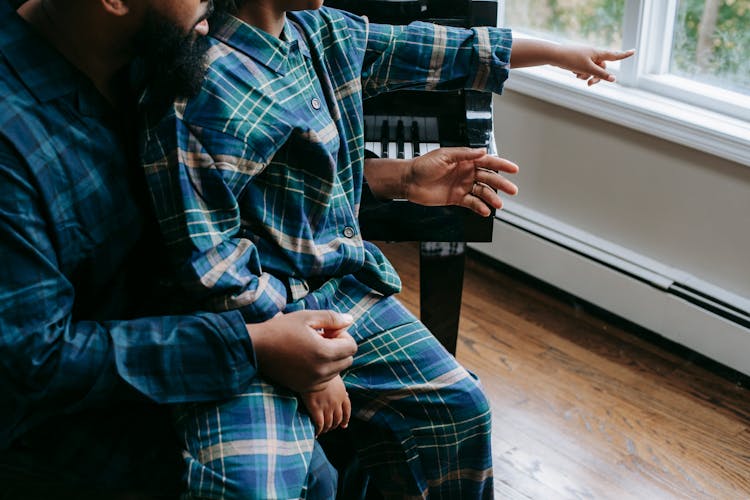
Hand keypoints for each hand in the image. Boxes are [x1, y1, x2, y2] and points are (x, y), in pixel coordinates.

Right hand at [249, 310, 356, 392]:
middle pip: (347, 360)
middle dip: (339, 348)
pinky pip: (325, 381)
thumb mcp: (307, 317)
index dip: (343, 336)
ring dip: (331, 360)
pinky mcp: (304, 388)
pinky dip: (322, 371)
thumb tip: (350, 320)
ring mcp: (313, 382)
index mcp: (324, 352)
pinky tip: (307, 360)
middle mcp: (322, 371)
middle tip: (321, 338)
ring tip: (313, 348)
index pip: (352, 347)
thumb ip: (332, 318)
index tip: (328, 331)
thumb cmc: (281, 329)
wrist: (256, 348)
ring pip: (337, 371)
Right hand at [300, 375, 350, 436]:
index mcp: (342, 394)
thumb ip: (340, 388)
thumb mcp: (335, 378)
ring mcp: (327, 406)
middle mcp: (336, 402)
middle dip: (334, 425)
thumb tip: (346, 394)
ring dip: (326, 429)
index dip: (346, 419)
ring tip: (322, 431)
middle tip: (329, 428)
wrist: (312, 370)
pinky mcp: (316, 408)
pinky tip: (316, 433)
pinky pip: (320, 424)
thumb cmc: (322, 371)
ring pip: (329, 423)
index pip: (347, 410)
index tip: (343, 425)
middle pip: (338, 419)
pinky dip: (319, 430)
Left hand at [404, 147, 518, 215]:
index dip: (501, 165)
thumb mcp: (444, 155)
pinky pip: (472, 203)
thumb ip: (464, 154)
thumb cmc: (423, 165)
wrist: (409, 181)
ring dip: (491, 197)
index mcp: (465, 160)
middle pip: (488, 178)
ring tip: (499, 204)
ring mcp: (462, 186)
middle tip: (512, 190)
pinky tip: (485, 211)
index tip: (513, 169)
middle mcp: (466, 173)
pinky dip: (479, 207)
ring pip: (482, 192)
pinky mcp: (456, 198)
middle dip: (501, 183)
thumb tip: (482, 151)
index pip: (487, 161)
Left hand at [554, 46, 634, 85]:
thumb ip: (601, 74)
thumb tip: (614, 79)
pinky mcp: (578, 61)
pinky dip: (580, 73)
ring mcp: (586, 57)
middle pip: (602, 68)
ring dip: (586, 76)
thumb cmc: (571, 60)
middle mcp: (593, 54)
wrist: (555, 56)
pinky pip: (584, 70)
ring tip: (577, 75)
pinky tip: (572, 71)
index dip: (624, 55)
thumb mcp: (588, 69)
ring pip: (592, 70)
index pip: (614, 55)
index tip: (634, 51)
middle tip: (590, 84)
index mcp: (597, 53)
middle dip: (596, 77)